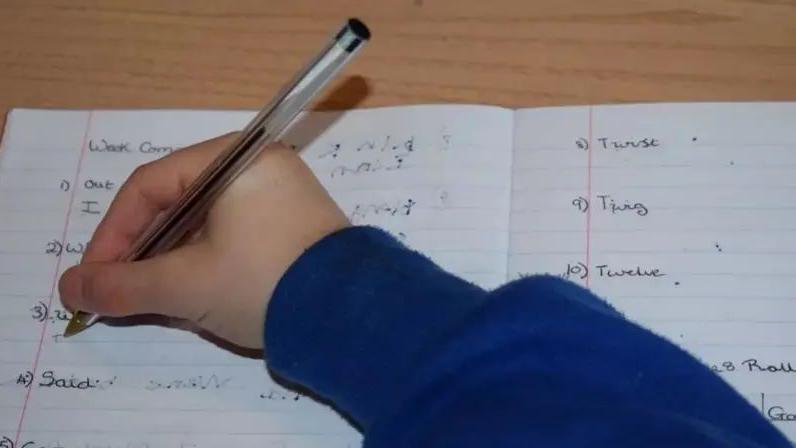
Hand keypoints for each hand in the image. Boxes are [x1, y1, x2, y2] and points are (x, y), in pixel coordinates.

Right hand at [59, 133, 348, 348]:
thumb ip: (124, 284)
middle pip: (179, 202)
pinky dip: (210, 262)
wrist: (353, 317)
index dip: (112, 233)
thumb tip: (73, 287)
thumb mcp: (187, 285)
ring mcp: (284, 195)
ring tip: (161, 298)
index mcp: (235, 159)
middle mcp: (261, 166)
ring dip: (175, 260)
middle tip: (122, 290)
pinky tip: (203, 293)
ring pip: (208, 222)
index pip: (150, 186)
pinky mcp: (297, 227)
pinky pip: (237, 235)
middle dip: (144, 250)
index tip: (93, 278)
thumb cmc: (263, 283)